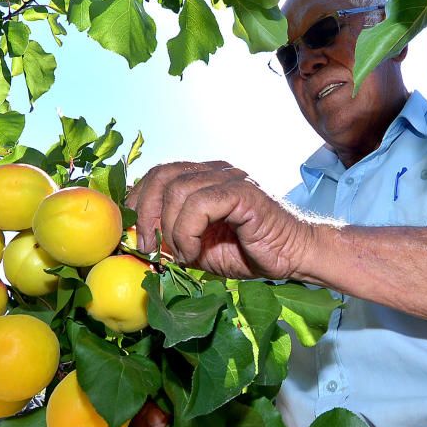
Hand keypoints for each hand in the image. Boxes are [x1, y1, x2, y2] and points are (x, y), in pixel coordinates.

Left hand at [125, 161, 311, 279]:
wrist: (292, 255)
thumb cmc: (247, 252)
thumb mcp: (195, 248)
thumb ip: (169, 239)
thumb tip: (136, 242)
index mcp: (201, 178)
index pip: (156, 175)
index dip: (136, 202)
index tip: (134, 236)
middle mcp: (214, 171)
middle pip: (161, 175)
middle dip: (146, 214)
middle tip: (151, 248)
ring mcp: (229, 178)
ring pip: (178, 190)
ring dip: (171, 230)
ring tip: (182, 255)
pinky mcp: (243, 192)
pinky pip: (201, 204)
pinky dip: (189, 231)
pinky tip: (196, 251)